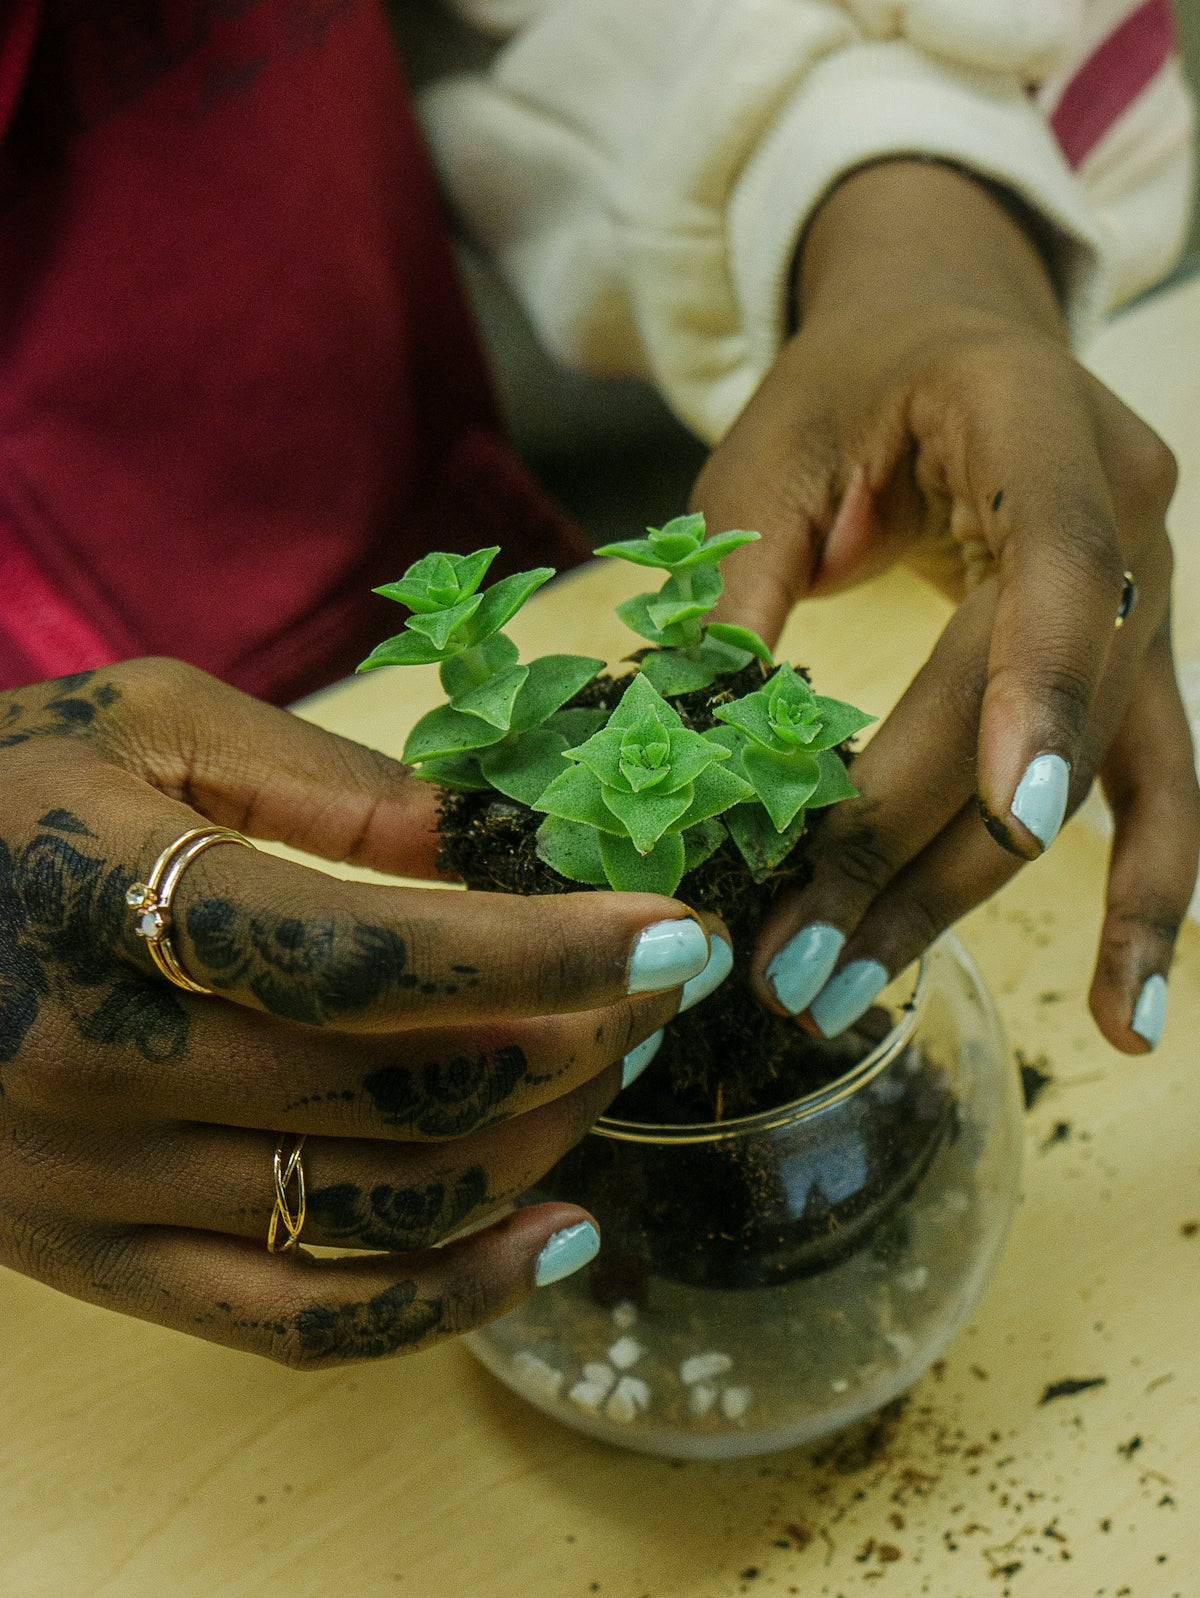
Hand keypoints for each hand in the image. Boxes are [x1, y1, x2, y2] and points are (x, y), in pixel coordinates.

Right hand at [0, 659, 720, 1364]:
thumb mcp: (144, 724)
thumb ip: (326, 780)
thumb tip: (501, 838)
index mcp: (114, 901)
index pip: (378, 956)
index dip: (553, 952)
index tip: (680, 931)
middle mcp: (104, 1067)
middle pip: (407, 1088)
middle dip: (575, 1038)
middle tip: (652, 986)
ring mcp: (99, 1189)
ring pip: (381, 1207)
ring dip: (537, 1146)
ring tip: (608, 1075)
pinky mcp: (101, 1266)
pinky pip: (303, 1326)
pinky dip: (449, 1301)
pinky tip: (556, 1242)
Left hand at [692, 158, 1199, 1054]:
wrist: (944, 332)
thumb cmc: (847, 384)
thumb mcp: (767, 455)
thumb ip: (744, 585)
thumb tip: (691, 758)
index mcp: (1037, 420)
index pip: (1065, 560)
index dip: (1041, 688)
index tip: (1011, 817)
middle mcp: (1129, 509)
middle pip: (1040, 705)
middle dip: (918, 846)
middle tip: (799, 961)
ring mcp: (1151, 591)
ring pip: (1091, 773)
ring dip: (971, 893)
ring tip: (865, 992)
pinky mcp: (1135, 660)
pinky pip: (1153, 788)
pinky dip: (1141, 899)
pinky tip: (1126, 1016)